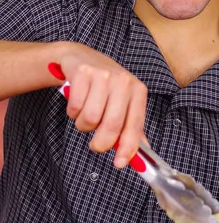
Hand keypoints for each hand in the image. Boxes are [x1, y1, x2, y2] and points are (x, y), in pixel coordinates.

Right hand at [51, 43, 147, 167]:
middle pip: (112, 125)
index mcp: (137, 90)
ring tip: (85, 115)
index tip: (120, 163)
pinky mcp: (83, 73)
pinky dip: (73, 112)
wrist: (81, 59)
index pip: (135, 124)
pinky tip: (77, 102)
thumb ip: (130, 127)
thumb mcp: (123, 102)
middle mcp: (123, 81)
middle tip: (95, 145)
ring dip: (84, 125)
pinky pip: (75, 107)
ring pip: (91, 118)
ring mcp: (103, 75)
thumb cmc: (104, 86)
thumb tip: (140, 156)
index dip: (127, 147)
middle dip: (101, 143)